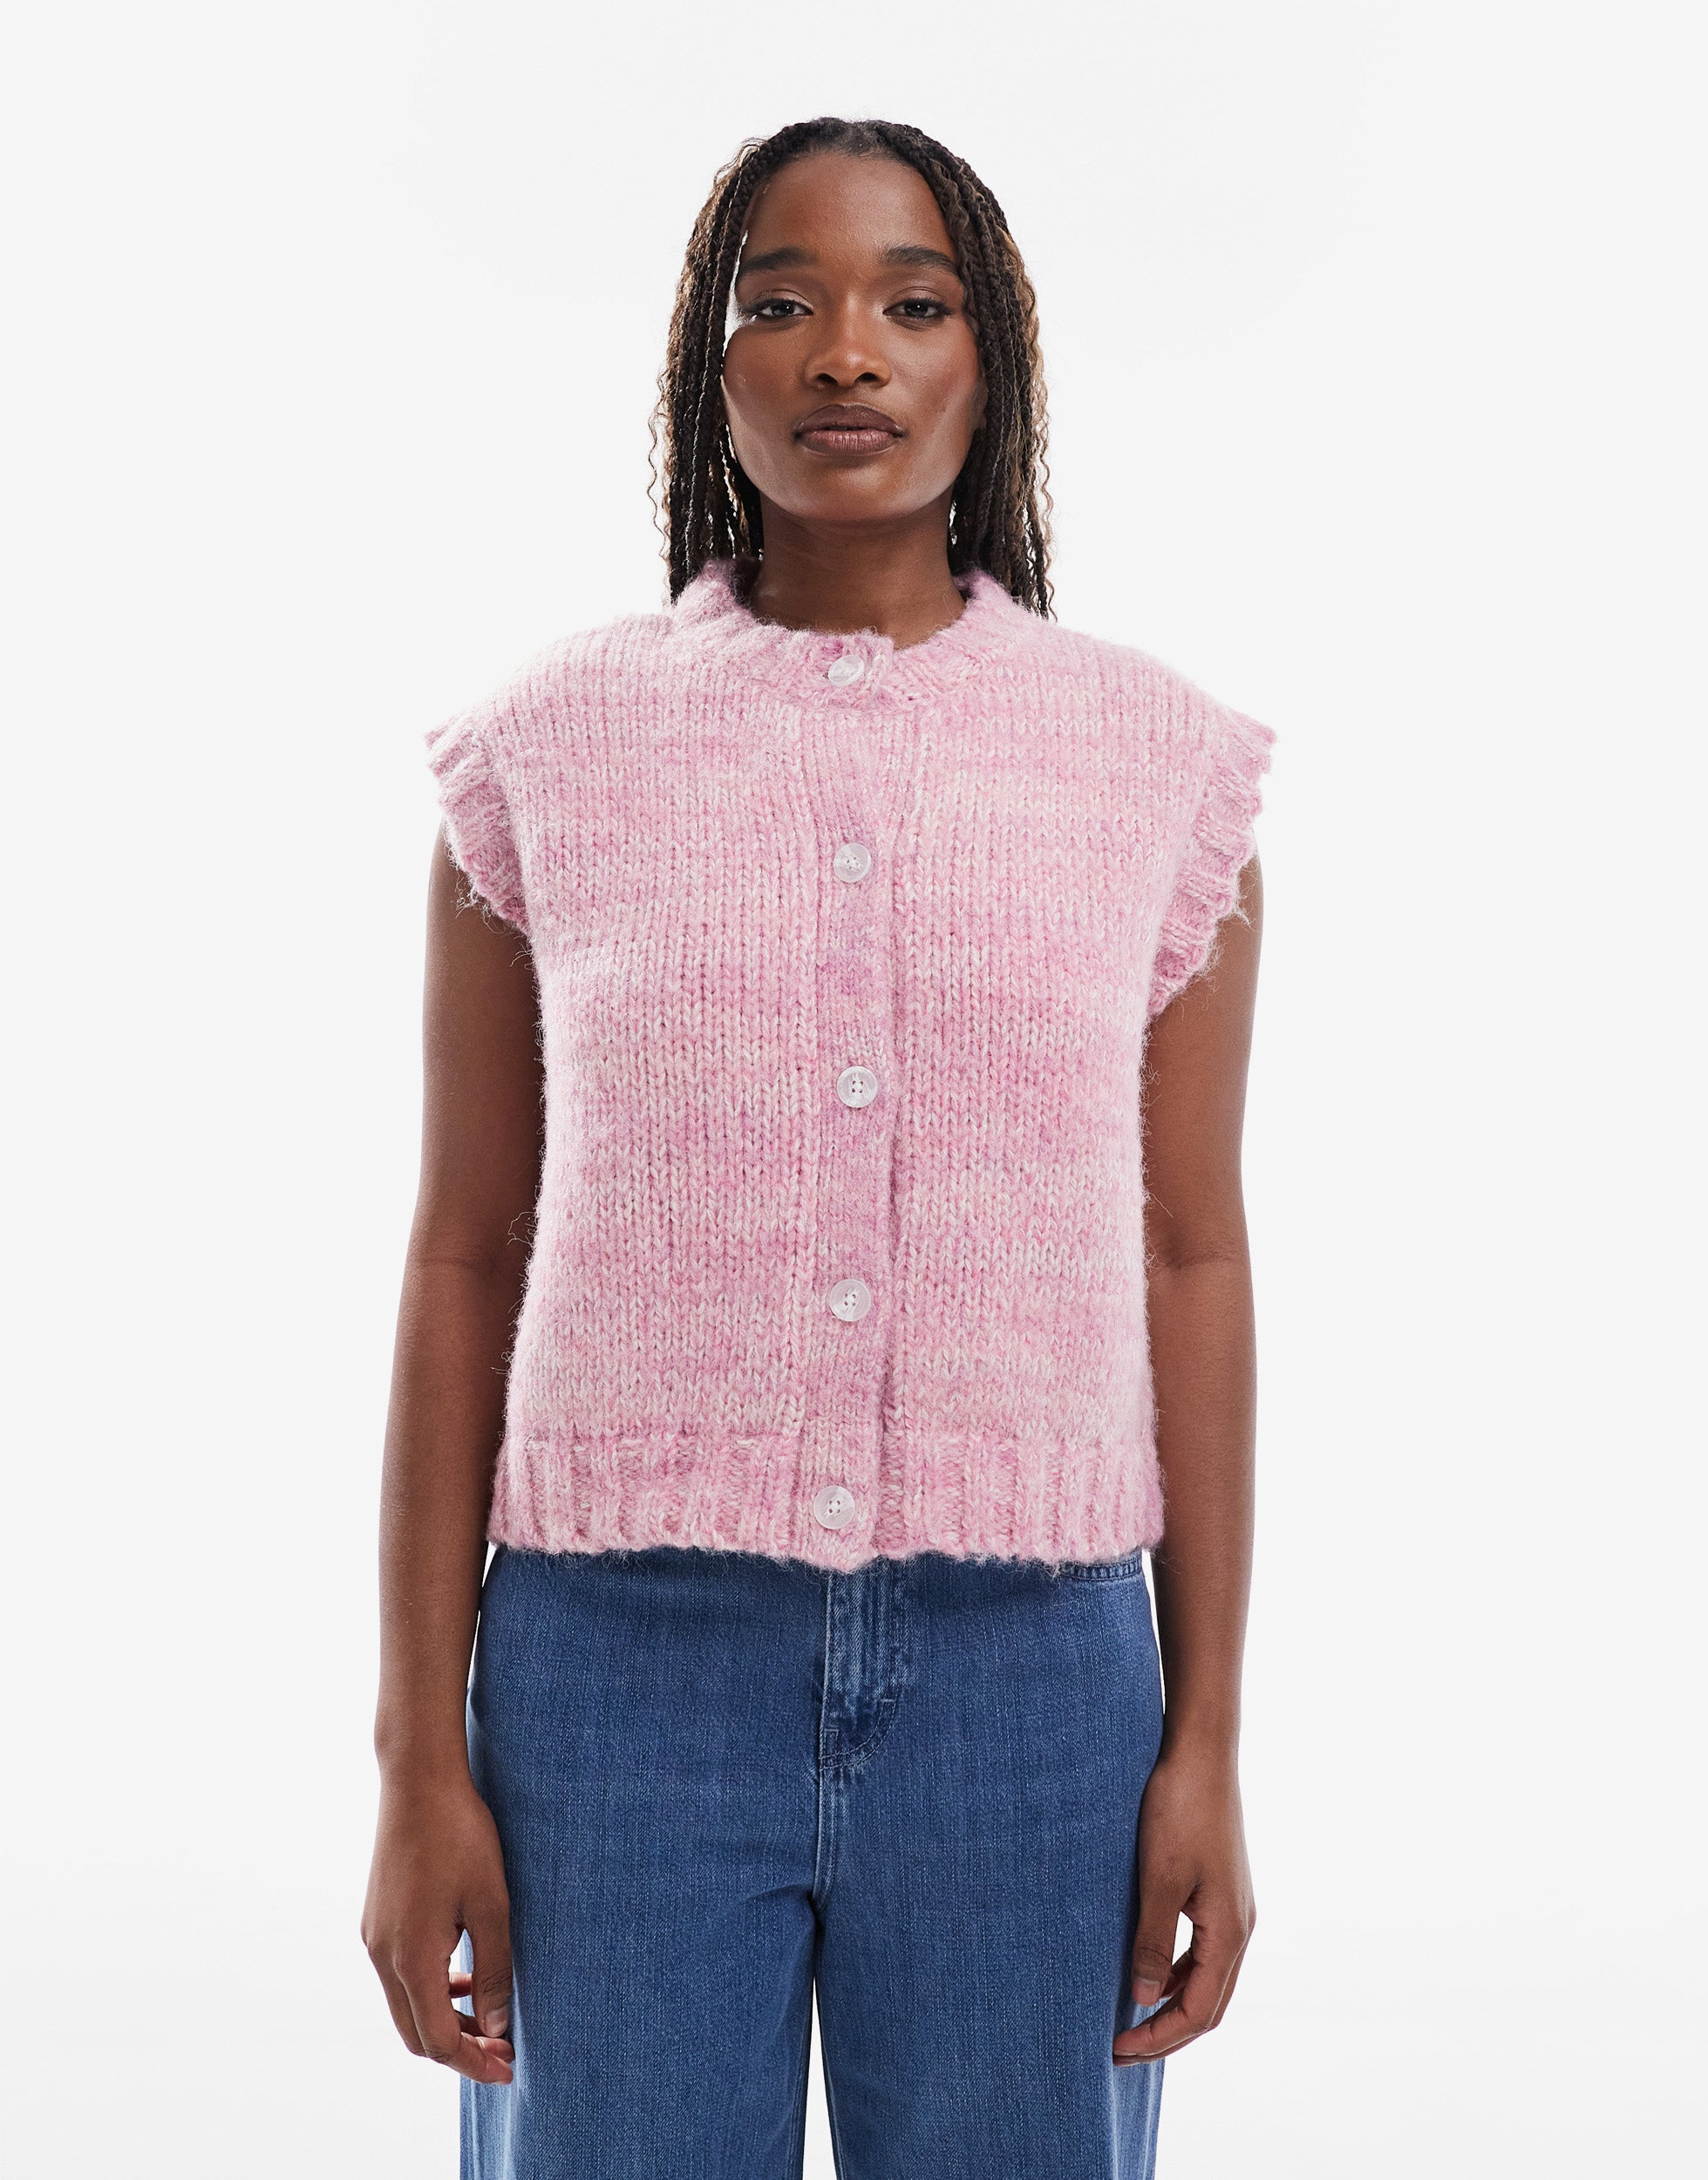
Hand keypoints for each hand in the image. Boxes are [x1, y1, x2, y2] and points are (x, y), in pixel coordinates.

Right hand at [362, 1767, 515, 2084]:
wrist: (417, 1780)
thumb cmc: (461, 1835)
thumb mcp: (492, 1904)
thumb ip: (494, 1971)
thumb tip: (497, 2029)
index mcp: (411, 1957)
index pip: (437, 2041)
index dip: (474, 2063)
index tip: (509, 2067)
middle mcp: (382, 1955)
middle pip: (415, 2034)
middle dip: (459, 2051)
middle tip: (502, 2050)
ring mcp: (373, 1938)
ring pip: (405, 2007)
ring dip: (443, 2021)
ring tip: (487, 2017)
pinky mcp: (375, 1920)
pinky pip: (398, 1977)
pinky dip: (429, 1991)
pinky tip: (463, 1974)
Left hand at [1113, 1742, 1254, 2064]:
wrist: (1202, 1753)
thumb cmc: (1179, 1809)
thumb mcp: (1158, 1879)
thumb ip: (1151, 1942)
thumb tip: (1141, 2000)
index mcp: (1230, 1931)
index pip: (1199, 2011)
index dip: (1160, 2037)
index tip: (1118, 2050)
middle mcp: (1240, 1926)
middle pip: (1209, 2004)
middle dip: (1167, 2032)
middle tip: (1120, 2050)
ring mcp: (1234, 1908)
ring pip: (1208, 1978)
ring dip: (1173, 2004)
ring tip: (1130, 2020)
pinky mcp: (1222, 1890)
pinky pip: (1203, 1950)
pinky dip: (1177, 1972)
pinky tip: (1146, 1971)